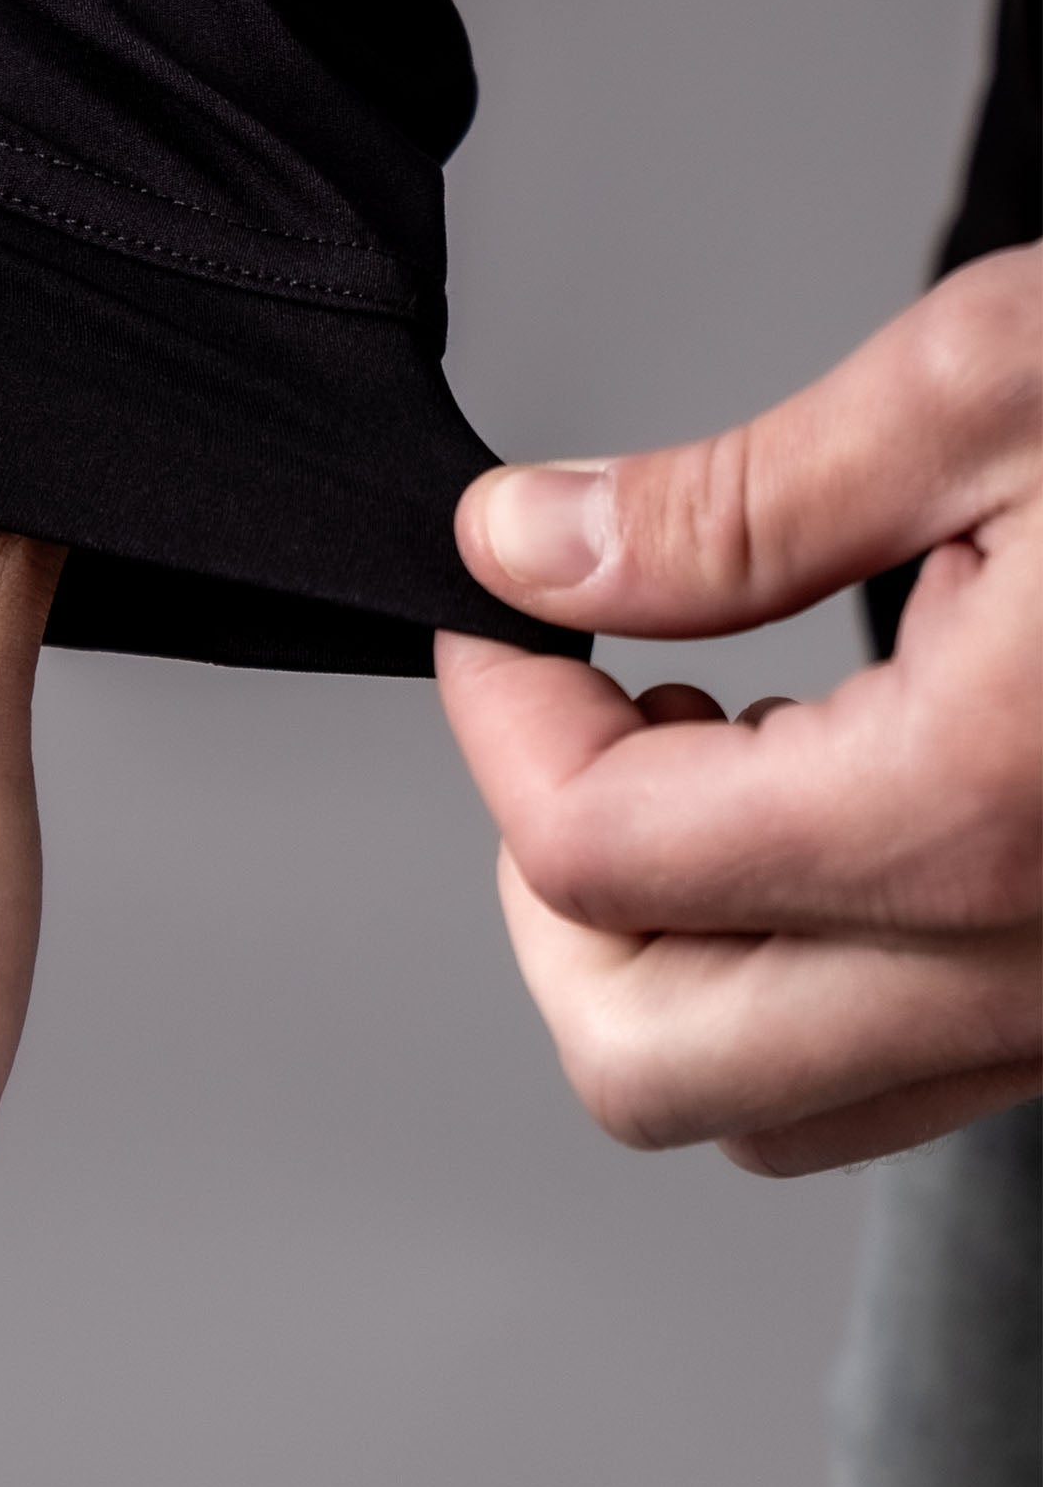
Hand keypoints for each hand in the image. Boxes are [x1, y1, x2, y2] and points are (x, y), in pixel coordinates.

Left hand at [436, 244, 1041, 1176]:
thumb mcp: (1001, 387)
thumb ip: (734, 503)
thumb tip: (522, 547)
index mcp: (978, 810)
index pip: (601, 862)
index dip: (500, 724)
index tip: (496, 609)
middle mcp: (1029, 969)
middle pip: (646, 1057)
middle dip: (548, 888)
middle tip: (573, 706)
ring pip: (761, 1099)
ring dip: (663, 941)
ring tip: (706, 728)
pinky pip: (886, 1071)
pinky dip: (782, 963)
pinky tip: (821, 780)